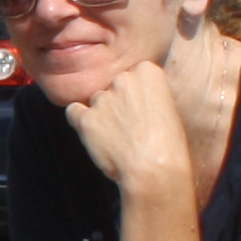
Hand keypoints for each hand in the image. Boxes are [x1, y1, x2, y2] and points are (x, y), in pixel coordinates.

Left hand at [65, 56, 195, 200]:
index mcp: (148, 71)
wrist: (155, 169)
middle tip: (130, 126)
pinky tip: (96, 136)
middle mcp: (123, 79)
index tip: (143, 111)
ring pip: (95, 100)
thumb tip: (125, 97)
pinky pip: (74, 111)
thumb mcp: (166, 108)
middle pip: (112, 86)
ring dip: (101, 114)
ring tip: (118, 137)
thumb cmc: (167, 145)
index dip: (136, 96)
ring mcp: (102, 99)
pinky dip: (81, 121)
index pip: (132, 74)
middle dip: (117, 102)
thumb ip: (144, 94)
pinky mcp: (86, 119)